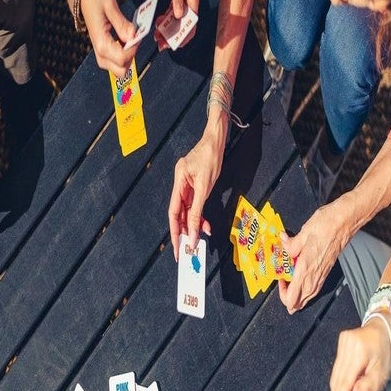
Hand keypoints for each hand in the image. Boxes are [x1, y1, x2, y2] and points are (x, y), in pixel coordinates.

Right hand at [81, 0, 136, 76]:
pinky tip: (125, 41)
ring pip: (119, 68)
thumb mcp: (110, 6)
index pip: (122, 59)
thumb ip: (123, 25)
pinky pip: (116, 61)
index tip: (137, 37)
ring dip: (128, 57)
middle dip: (131, 57)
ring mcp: (100, 53)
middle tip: (134, 40)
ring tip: (129, 39)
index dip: (133, 49)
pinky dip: (124, 54)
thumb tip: (134, 36)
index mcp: (101, 43)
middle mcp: (100, 52)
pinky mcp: (102, 51)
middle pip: (121, 70)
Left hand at [154, 0, 200, 50]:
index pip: (191, 27)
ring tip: (157, 37)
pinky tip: (158, 24)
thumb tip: (178, 15)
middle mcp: (190, 5)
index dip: (184, 39)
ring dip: (167, 31)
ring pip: (176, 22)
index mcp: (193, 2)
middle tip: (161, 44)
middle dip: (172, 37)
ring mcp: (184, 3)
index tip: (174, 45)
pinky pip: (172, 13)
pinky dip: (165, 20)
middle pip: (182, 27)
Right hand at [168, 123, 225, 258]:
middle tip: (186, 250)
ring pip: (187, 212)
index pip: (173, 213)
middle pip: (178, 215)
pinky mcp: (195, 187)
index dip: (175, 231)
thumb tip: (195, 231)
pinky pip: (195, 206)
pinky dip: (199, 216)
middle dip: (183, 232)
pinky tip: (205, 225)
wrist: (217, 140)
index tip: (178, 246)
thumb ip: (198, 211)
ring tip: (198, 239)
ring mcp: (187, 186)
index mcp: (178, 182)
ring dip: (193, 226)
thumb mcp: (204, 186)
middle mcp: (180, 185)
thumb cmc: (210, 156)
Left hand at [278, 201, 351, 313]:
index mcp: (305, 269)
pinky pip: (314, 289)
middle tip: (284, 283)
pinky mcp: (326, 271)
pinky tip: (301, 277)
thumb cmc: (328, 224)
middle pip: (298, 304)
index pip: (292, 298)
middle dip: (288, 299)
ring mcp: (321, 275)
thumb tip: (284, 243)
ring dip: (296, 295)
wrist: (346, 220)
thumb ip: (290, 244)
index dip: (282, 295)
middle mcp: (314, 276)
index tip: (280, 280)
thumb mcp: (303, 232)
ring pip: (307, 298)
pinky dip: (305, 289)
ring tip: (291, 281)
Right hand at [328, 317, 390, 390]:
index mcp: (360, 353)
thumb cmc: (385, 350)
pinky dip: (340, 390)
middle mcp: (347, 348)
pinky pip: (336, 375)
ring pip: (335, 381)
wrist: (381, 327)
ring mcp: (340, 347)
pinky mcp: (338, 349)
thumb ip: (369, 386)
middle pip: (338, 385)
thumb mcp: (384, 371)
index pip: (345, 385)